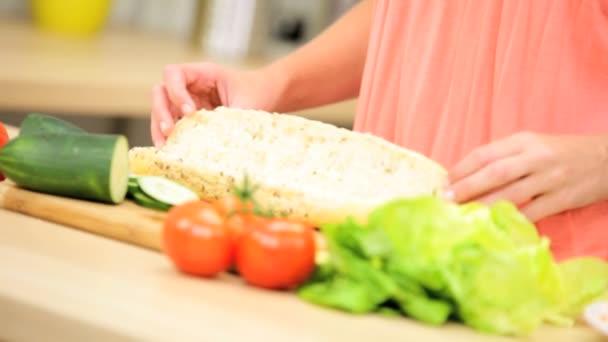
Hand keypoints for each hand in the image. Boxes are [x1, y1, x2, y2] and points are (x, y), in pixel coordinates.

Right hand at [151, 63, 285, 146]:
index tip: (190, 112)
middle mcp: (190, 87)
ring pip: (163, 110)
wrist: (269, 96)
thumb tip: (215, 145)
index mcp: (202, 74)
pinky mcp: (190, 120)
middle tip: (170, 131)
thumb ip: (228, 120)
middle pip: (161, 92)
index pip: (173, 74)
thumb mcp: (245, 104)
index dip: (175, 92)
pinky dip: (169, 137)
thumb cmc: (258, 93)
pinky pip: (173, 125)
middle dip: (162, 112)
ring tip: (165, 146)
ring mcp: (188, 102)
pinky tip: (171, 151)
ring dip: (159, 127)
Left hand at [447, 132, 607, 221]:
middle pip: (495, 172)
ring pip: (511, 193)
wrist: (606, 159)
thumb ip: (503, 156)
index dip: (462, 168)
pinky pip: (533, 212)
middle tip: (446, 199)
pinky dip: (512, 219)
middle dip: (467, 186)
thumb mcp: (532, 145)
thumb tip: (466, 176)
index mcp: (523, 141)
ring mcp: (550, 179)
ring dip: (483, 205)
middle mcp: (536, 157)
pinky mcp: (563, 199)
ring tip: (463, 214)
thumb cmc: (559, 153)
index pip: (485, 154)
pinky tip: (494, 226)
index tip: (444, 182)